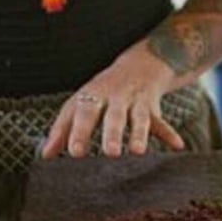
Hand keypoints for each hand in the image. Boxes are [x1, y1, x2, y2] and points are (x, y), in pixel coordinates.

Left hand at [40, 46, 185, 159]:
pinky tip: (177, 146)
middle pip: (114, 115)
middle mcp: (116, 97)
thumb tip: (44, 155)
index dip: (79, 131)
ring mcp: (136, 101)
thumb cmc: (102, 92)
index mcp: (94, 95)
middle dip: (112, 133)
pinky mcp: (154, 107)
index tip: (74, 153)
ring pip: (139, 117)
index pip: (84, 111)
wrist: (139, 65)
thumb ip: (62, 129)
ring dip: (139, 133)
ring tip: (138, 151)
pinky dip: (169, 134)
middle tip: (110, 153)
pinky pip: (162, 122)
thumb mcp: (80, 103)